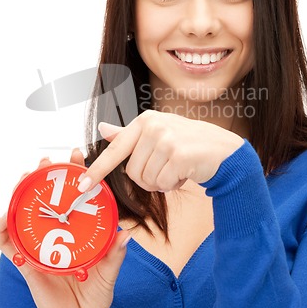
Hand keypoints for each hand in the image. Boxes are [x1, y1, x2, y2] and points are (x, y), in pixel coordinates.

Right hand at [0, 149, 129, 307]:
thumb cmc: (95, 292)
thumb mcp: (109, 270)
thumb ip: (115, 254)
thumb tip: (125, 234)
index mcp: (75, 230)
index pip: (72, 196)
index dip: (73, 174)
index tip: (78, 156)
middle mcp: (54, 233)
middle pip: (44, 198)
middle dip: (43, 177)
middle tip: (47, 163)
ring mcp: (38, 244)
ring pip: (23, 212)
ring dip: (20, 193)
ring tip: (25, 179)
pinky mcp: (25, 261)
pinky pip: (6, 243)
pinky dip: (1, 228)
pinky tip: (5, 217)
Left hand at [78, 110, 243, 193]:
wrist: (223, 150)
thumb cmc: (188, 143)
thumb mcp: (157, 134)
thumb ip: (128, 134)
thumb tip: (102, 128)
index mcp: (145, 120)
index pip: (115, 149)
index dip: (98, 170)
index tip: (82, 186)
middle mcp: (154, 126)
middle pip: (132, 172)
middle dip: (147, 178)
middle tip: (165, 169)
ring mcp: (167, 139)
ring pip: (147, 180)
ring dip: (161, 182)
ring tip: (176, 168)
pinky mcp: (180, 154)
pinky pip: (163, 183)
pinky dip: (173, 184)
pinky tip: (185, 172)